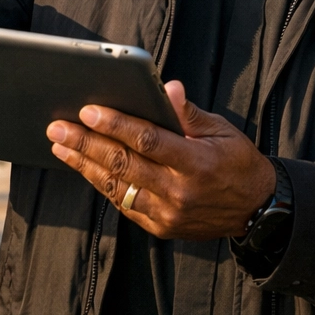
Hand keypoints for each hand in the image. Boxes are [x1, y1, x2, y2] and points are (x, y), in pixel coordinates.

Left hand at [47, 81, 276, 240]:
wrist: (257, 211)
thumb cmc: (239, 163)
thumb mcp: (222, 131)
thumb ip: (189, 113)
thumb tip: (167, 88)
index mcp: (196, 163)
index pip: (147, 140)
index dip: (115, 125)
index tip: (88, 111)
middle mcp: (179, 191)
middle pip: (123, 164)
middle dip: (86, 144)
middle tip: (57, 128)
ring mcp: (168, 213)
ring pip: (117, 187)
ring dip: (85, 165)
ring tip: (60, 147)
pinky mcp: (161, 227)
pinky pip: (125, 205)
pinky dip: (103, 185)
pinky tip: (85, 168)